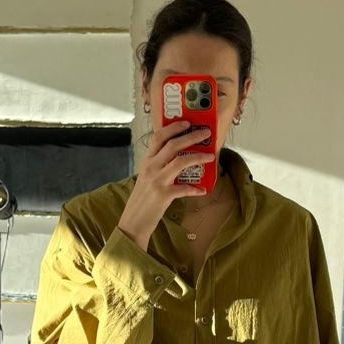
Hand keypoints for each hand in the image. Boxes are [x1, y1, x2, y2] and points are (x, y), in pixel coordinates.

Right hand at [119, 120, 215, 248]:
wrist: (133, 221)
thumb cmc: (142, 199)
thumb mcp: (147, 177)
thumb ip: (160, 166)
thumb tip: (180, 157)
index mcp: (147, 161)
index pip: (159, 137)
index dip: (174, 127)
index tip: (187, 123)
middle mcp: (151, 168)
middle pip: (173, 145)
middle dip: (192, 136)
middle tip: (205, 133)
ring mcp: (157, 180)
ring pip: (180, 162)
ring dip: (198, 157)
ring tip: (210, 156)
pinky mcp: (163, 195)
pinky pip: (184, 188)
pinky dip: (194, 188)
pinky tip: (202, 189)